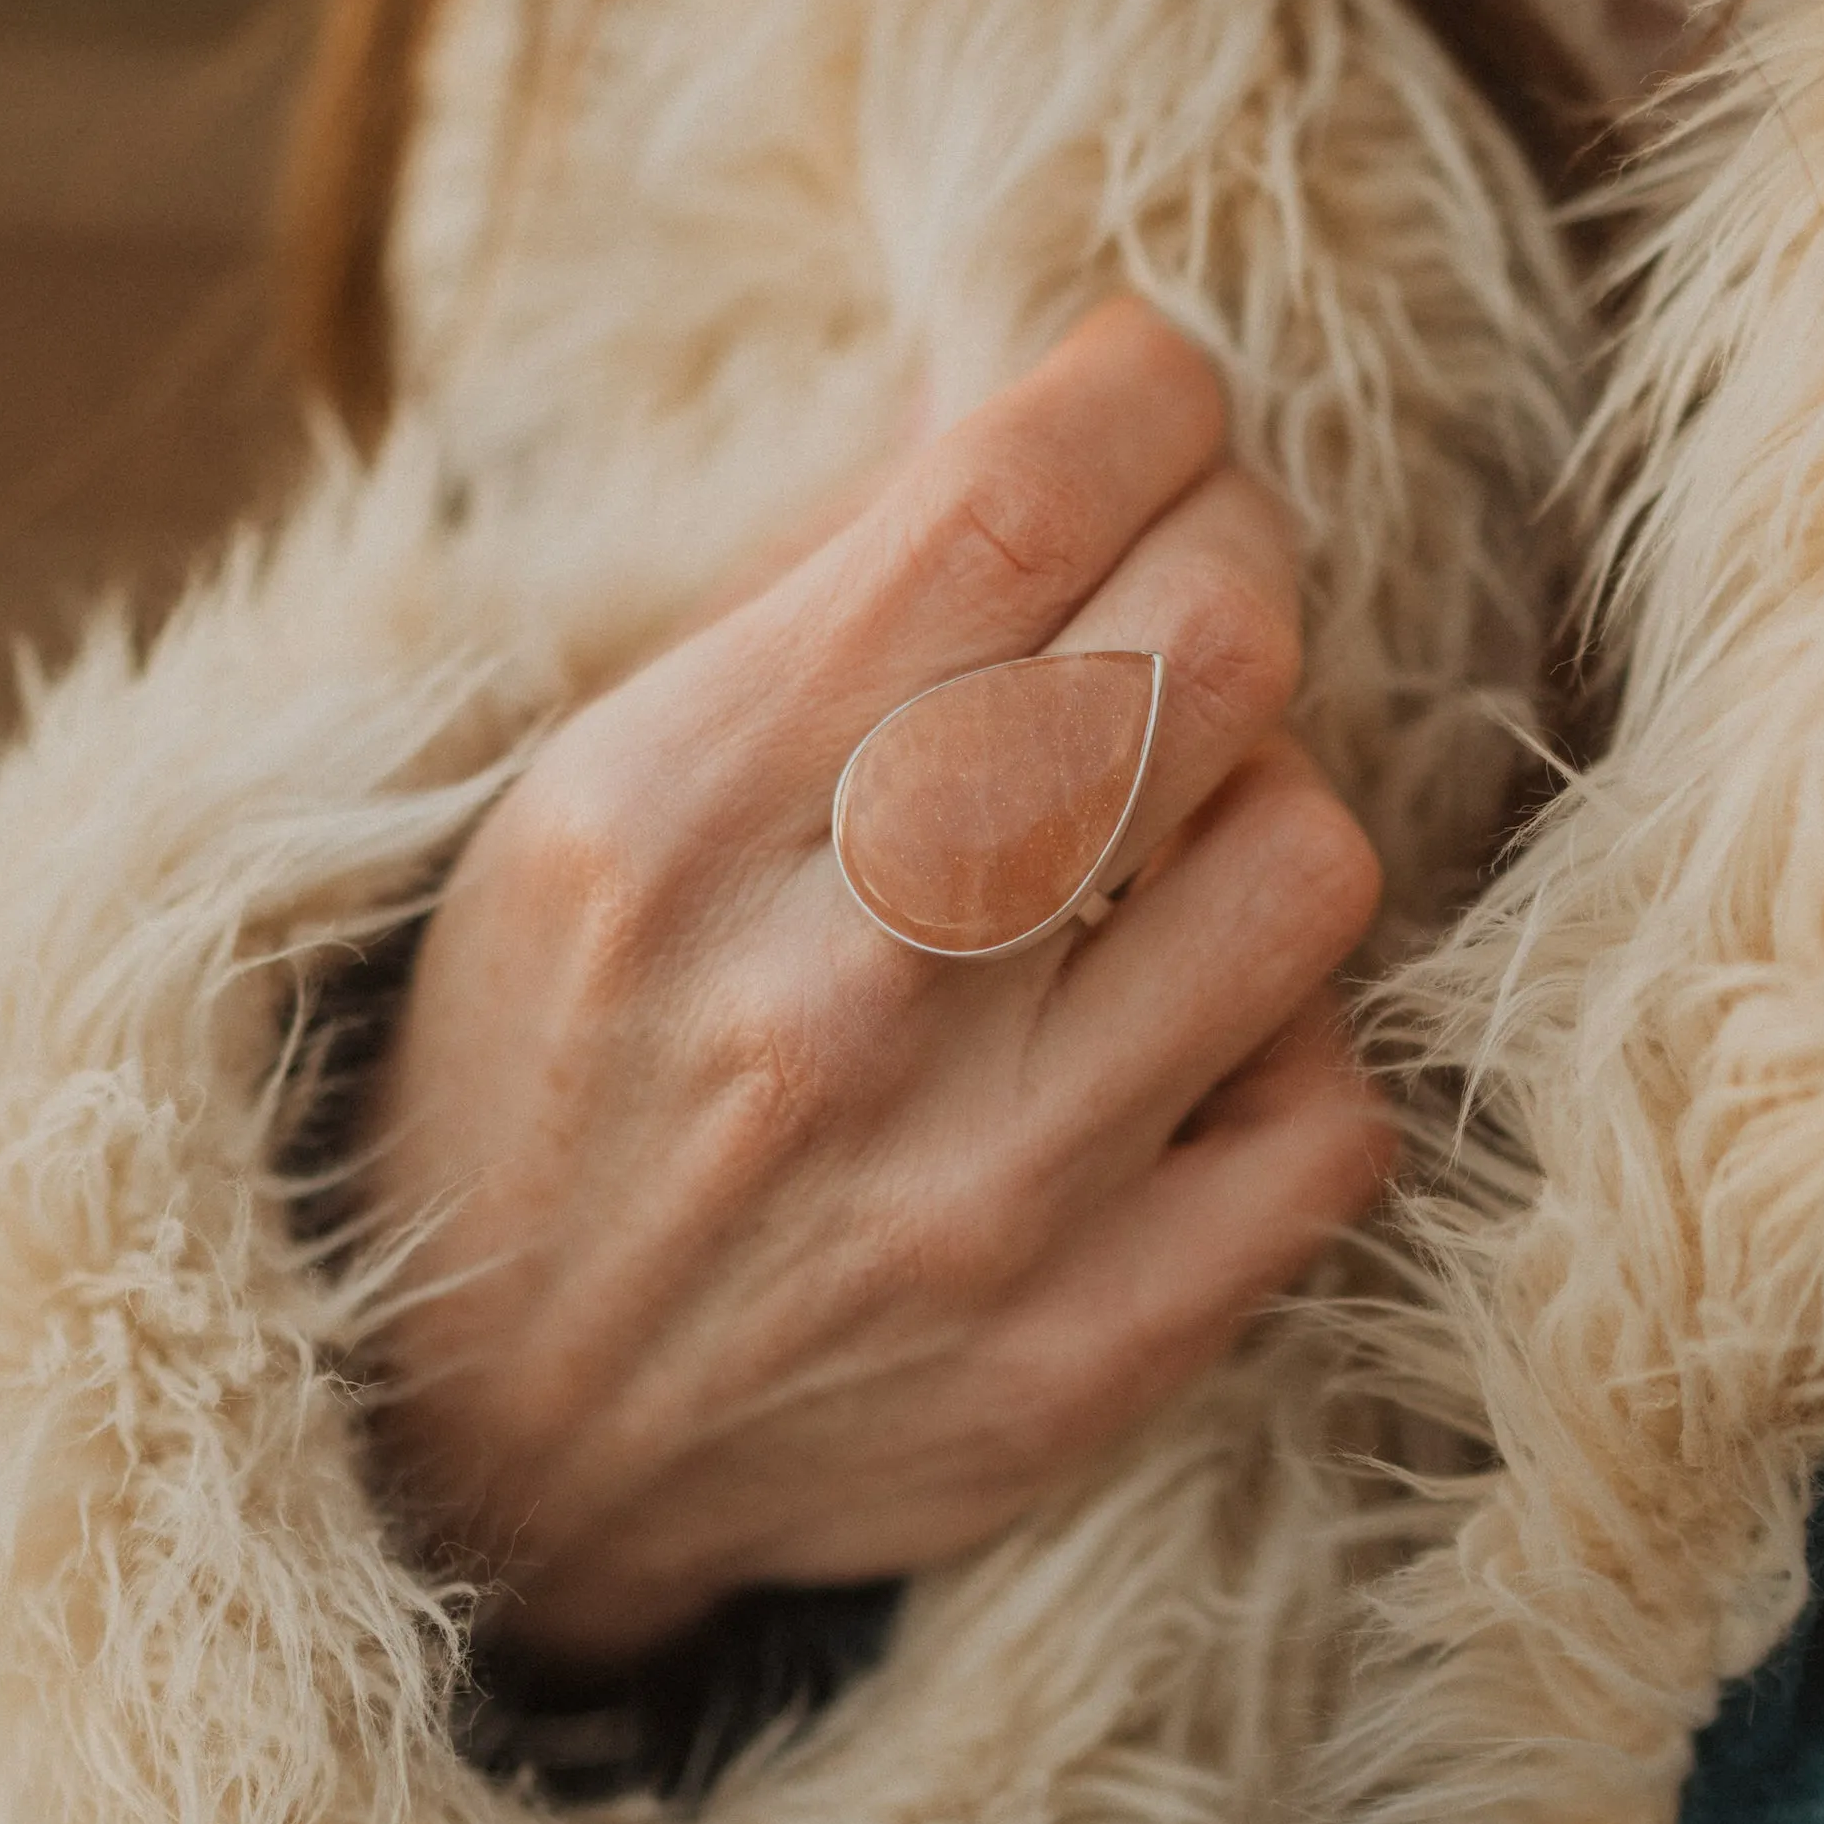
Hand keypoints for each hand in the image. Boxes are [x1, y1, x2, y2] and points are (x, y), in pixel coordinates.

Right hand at [367, 303, 1392, 1662]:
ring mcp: (980, 1192)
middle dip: (1236, 545)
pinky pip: (1336, 1110)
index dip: (1143, 389)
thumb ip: (811, 605)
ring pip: (1308, 855)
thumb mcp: (588, 790)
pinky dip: (1278, 1039)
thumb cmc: (554, 1056)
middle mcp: (833, 996)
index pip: (1006, 508)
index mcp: (671, 816)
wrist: (488, 1440)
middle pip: (1210, 645)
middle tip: (1190, 564)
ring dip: (1258, 798)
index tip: (1154, 382)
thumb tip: (1044, 414)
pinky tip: (1172, 1033)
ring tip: (1166, 826)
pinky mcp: (1094, 1349)